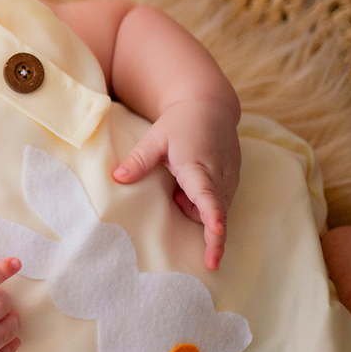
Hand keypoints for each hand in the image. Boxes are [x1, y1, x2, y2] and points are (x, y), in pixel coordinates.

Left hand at [112, 98, 240, 269]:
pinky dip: (204, 204)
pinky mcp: (233, 182)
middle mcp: (219, 178)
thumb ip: (139, 160)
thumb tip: (117, 178)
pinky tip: (187, 186)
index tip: (217, 236)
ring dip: (198, 211)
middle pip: (216, 215)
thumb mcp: (156, 138)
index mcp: (197, 168)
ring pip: (216, 211)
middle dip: (210, 235)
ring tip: (176, 189)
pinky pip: (219, 203)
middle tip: (201, 244)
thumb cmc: (180, 123)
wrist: (210, 107)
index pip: (208, 198)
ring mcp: (230, 181)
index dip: (213, 220)